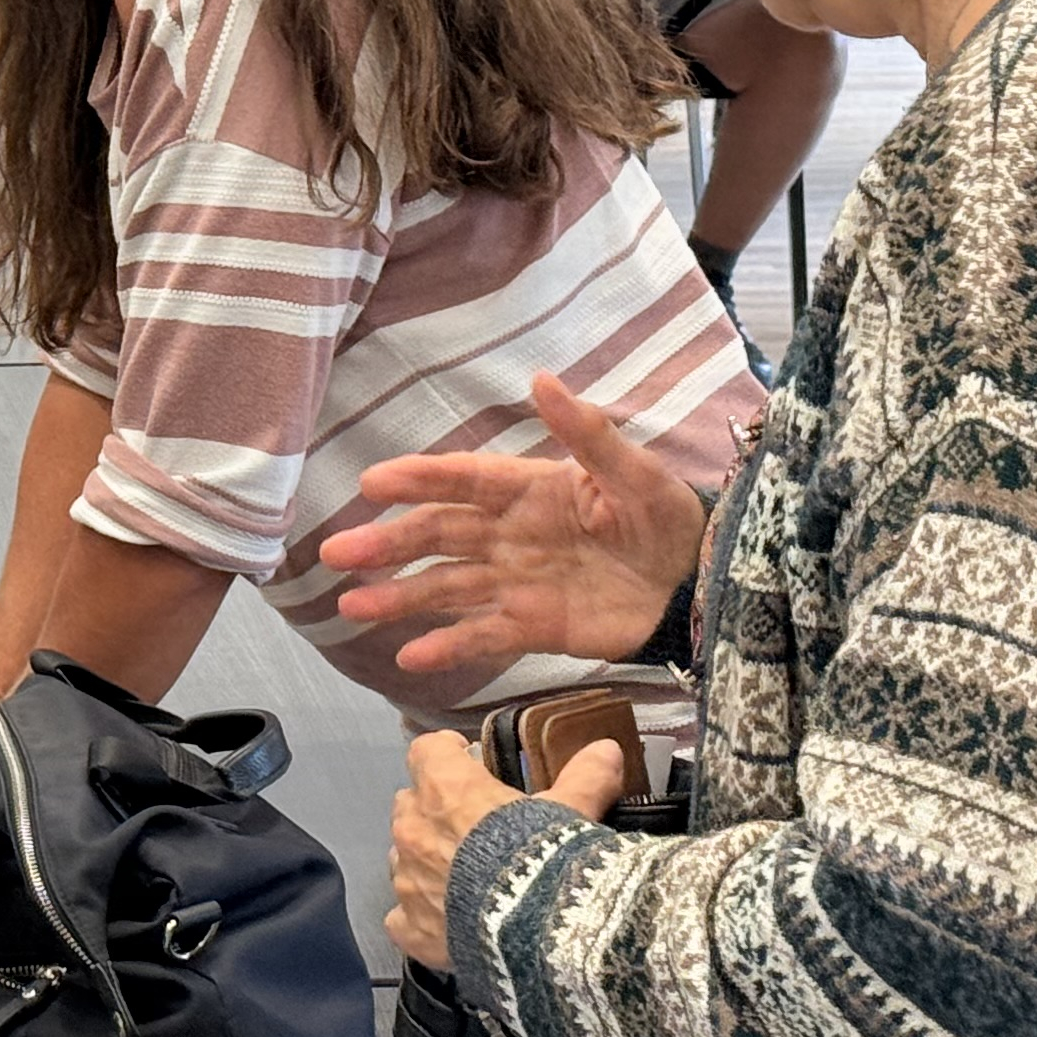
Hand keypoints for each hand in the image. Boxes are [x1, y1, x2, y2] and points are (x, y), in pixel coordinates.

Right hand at [317, 374, 704, 677]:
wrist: (699, 583)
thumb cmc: (666, 519)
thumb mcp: (634, 473)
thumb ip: (586, 432)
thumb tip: (542, 380)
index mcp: (529, 490)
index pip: (462, 480)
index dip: (417, 479)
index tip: (371, 482)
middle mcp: (509, 534)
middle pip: (437, 537)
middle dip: (386, 544)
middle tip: (337, 553)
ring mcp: (515, 582)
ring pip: (445, 588)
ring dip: (399, 597)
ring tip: (352, 608)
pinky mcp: (531, 626)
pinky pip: (481, 635)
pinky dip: (446, 646)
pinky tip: (409, 656)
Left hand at [387, 729, 626, 970]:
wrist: (541, 934)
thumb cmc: (549, 858)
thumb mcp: (573, 812)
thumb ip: (586, 777)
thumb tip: (607, 749)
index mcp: (446, 790)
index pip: (427, 752)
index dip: (446, 755)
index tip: (468, 761)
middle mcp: (414, 829)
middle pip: (410, 805)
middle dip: (435, 810)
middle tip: (474, 826)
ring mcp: (407, 880)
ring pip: (403, 858)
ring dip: (425, 861)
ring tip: (465, 878)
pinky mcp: (411, 927)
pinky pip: (401, 918)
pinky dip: (419, 918)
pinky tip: (446, 925)